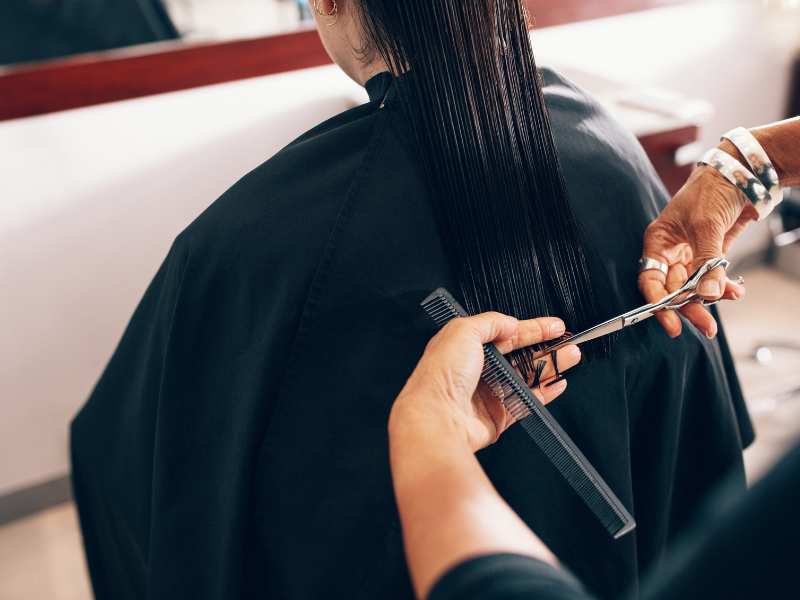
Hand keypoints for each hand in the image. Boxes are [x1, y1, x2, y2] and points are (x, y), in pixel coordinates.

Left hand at [389, 312, 580, 452]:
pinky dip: (545, 393)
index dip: (531, 328)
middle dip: (546, 347)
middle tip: (569, 341)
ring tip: (572, 357)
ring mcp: (489, 393)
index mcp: (466, 347)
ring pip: (527, 377)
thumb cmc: (441, 374)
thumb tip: (510, 322)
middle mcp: (477, 369)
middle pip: (519, 355)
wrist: (437, 417)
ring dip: (550, 367)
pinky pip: (527, 402)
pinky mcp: (498, 416)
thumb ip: (490, 322)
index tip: (554, 326)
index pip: (506, 333)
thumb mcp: (463, 331)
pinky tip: (559, 383)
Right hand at [639, 165, 749, 337]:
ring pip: (695, 287)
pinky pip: (713, 278)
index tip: (671, 321)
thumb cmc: (711, 191)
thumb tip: (708, 295)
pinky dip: (724, 287)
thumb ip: (707, 263)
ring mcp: (692, 255)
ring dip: (709, 299)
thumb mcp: (705, 226)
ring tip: (725, 307)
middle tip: (705, 326)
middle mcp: (672, 252)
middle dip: (689, 308)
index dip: (658, 302)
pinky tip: (735, 291)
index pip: (651, 279)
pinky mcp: (712, 255)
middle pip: (674, 289)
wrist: (741, 174)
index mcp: (658, 242)